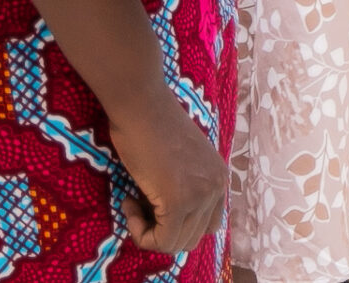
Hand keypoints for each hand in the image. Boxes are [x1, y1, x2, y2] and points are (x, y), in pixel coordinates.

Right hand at [112, 98, 225, 254]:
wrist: (141, 106)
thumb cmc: (152, 126)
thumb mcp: (182, 162)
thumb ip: (188, 187)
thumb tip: (172, 222)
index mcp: (220, 177)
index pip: (208, 225)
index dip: (177, 224)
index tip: (153, 203)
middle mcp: (218, 187)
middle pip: (193, 237)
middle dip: (162, 230)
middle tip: (139, 202)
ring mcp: (201, 194)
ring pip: (176, 243)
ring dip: (149, 232)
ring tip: (133, 200)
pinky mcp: (179, 201)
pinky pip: (160, 240)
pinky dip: (139, 232)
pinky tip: (128, 202)